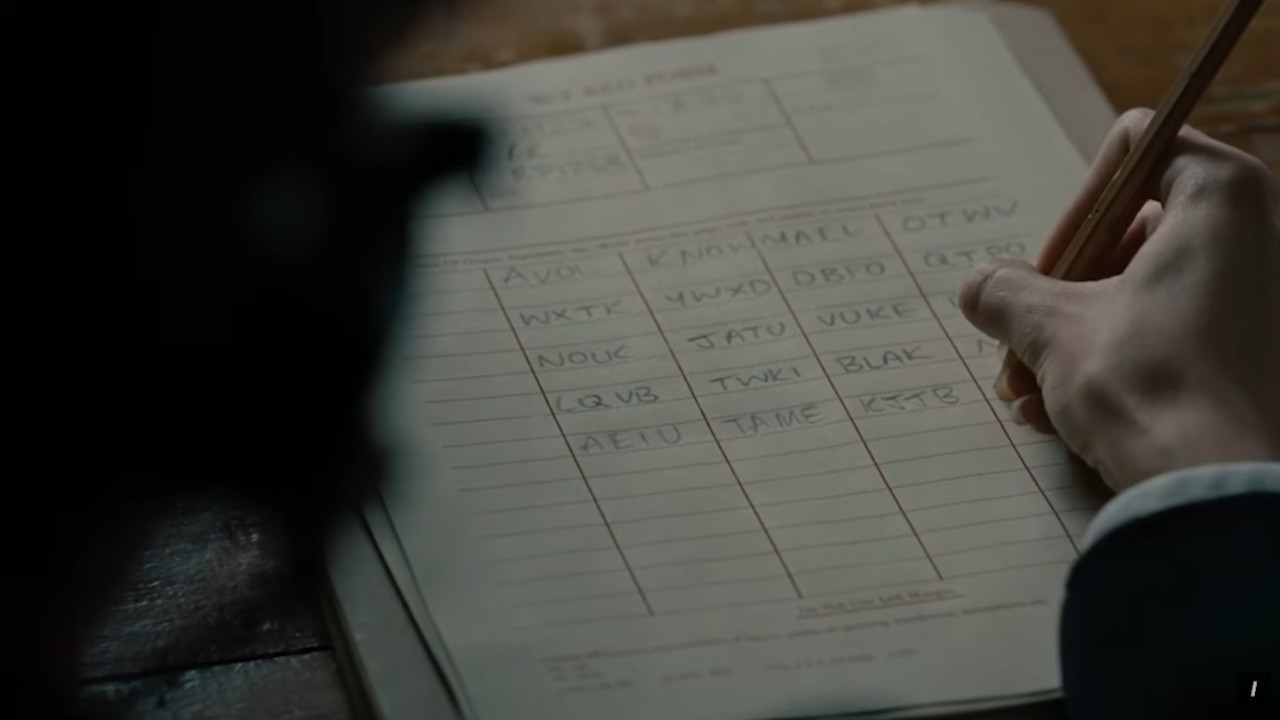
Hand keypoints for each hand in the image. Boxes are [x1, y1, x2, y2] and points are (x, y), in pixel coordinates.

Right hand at [958, 108, 1279, 491]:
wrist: (1214, 485)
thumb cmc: (1145, 382)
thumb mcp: (1050, 325)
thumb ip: (1004, 290)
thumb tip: (981, 285)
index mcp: (1222, 195)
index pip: (1135, 149)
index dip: (1079, 206)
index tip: (1051, 270)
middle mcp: (1257, 234)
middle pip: (1135, 227)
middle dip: (1064, 290)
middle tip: (1024, 341)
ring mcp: (1260, 297)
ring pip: (1145, 287)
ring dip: (1074, 334)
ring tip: (1029, 390)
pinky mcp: (1257, 350)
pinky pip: (1174, 330)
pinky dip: (1116, 360)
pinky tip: (1061, 412)